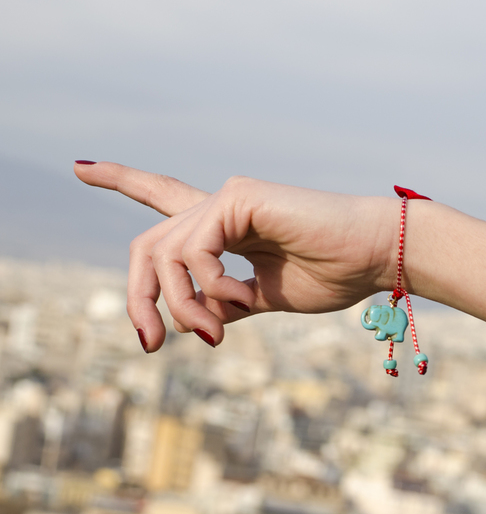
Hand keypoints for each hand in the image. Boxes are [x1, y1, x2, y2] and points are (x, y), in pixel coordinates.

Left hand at [74, 162, 400, 350]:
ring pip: (165, 254)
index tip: (83, 168)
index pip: (164, 200)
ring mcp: (228, 199)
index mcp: (226, 229)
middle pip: (147, 246)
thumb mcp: (264, 298)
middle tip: (149, 345)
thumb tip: (187, 320)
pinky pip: (196, 250)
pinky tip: (238, 297)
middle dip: (138, 298)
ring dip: (183, 305)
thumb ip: (225, 303)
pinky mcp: (239, 198)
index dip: (123, 181)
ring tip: (214, 334)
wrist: (374, 256)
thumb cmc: (332, 274)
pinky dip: (209, 285)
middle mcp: (220, 208)